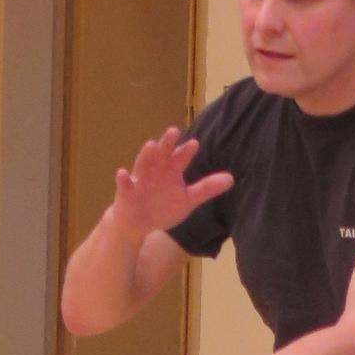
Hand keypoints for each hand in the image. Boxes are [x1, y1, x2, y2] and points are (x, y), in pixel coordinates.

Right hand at [111, 128, 231, 241]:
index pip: (180, 158)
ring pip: (143, 165)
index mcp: (170, 171)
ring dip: (146, 155)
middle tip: (174, 131)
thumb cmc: (162, 207)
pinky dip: (123, 179)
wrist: (136, 223)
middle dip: (167, 144)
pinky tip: (122, 173)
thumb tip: (231, 179)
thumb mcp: (187, 200)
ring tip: (151, 144)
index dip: (186, 151)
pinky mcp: (125, 192)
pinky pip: (124, 185)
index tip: (195, 143)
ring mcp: (139, 180)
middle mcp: (155, 171)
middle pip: (161, 155)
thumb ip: (206, 188)